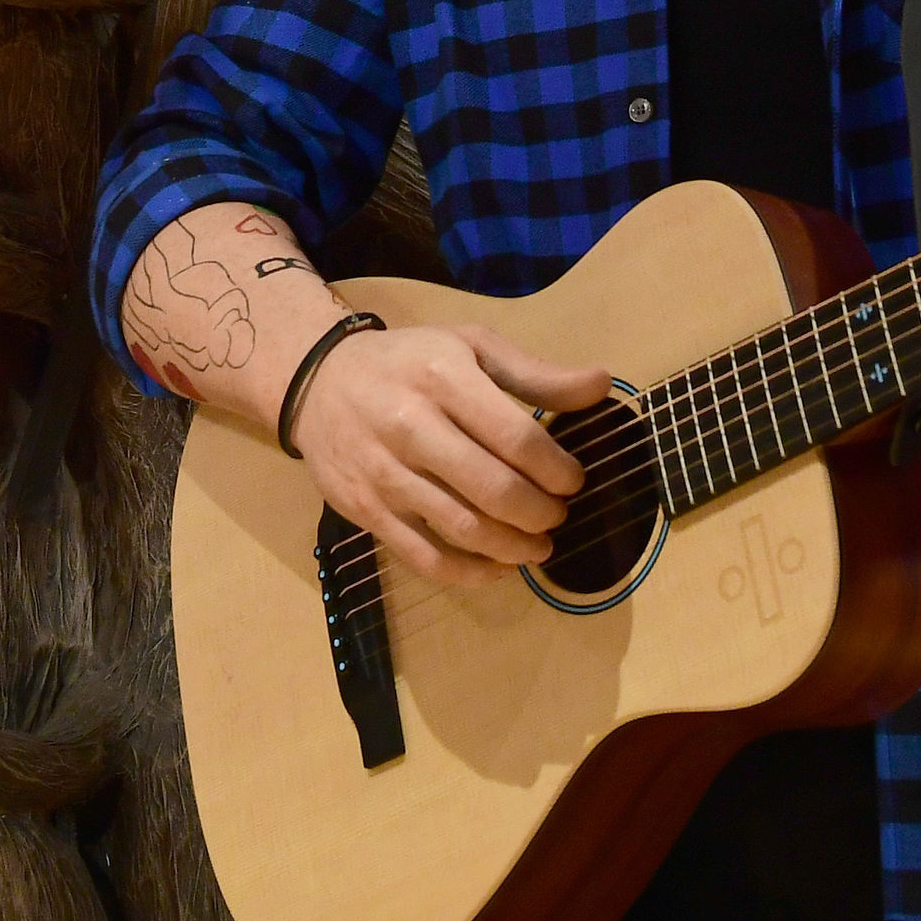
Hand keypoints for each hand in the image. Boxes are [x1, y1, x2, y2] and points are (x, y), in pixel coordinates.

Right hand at [293, 323, 609, 585]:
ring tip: (538, 546)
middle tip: (558, 515)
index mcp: (444, 378)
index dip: (559, 471)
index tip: (574, 480)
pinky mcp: (366, 511)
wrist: (318, 382)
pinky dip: (471, 574)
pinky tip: (498, 567)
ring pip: (463, 530)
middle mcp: (412, 426)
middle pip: (495, 491)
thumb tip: (602, 385)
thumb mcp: (470, 347)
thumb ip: (536, 374)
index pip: (518, 439)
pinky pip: (426, 558)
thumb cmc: (409, 362)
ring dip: (514, 549)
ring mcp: (385, 474)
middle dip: (541, 514)